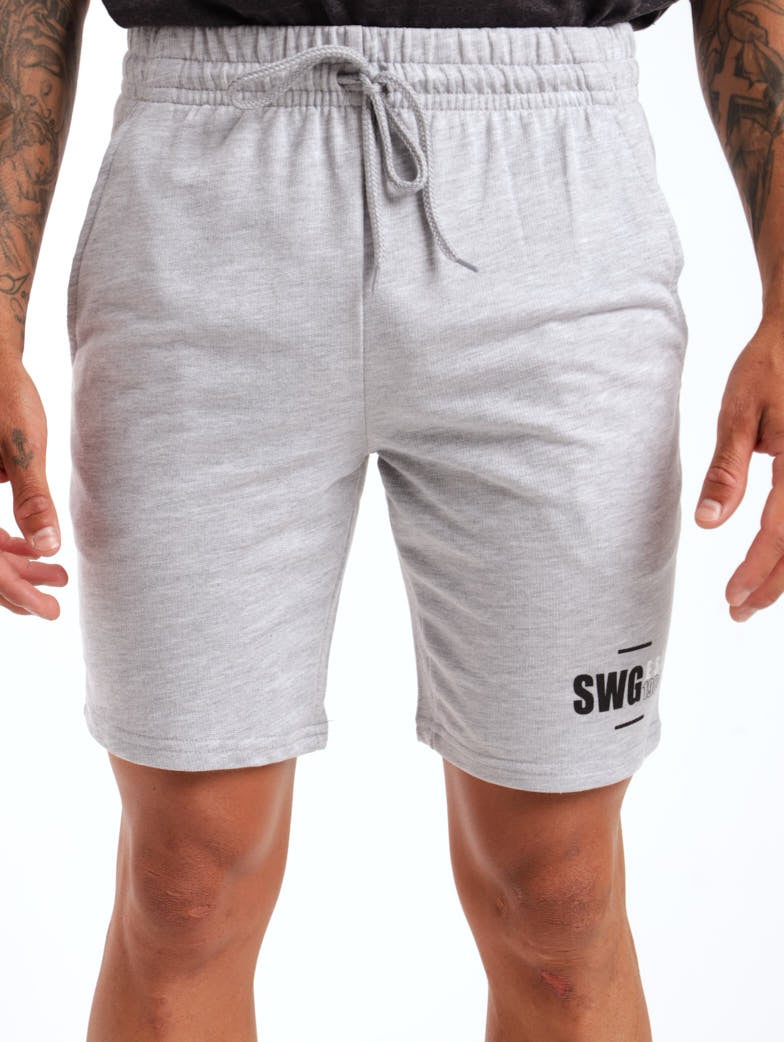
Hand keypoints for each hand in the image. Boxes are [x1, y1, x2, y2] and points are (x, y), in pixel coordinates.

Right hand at [0, 355, 67, 618]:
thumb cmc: (4, 394)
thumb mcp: (21, 448)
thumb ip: (33, 498)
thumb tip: (50, 546)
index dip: (15, 592)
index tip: (47, 610)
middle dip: (16, 588)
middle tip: (55, 605)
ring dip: (16, 567)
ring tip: (58, 578)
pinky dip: (9, 544)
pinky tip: (38, 550)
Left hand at [695, 313, 783, 620]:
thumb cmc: (769, 366)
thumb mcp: (738, 414)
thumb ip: (726, 471)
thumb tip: (708, 524)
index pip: (779, 534)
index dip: (756, 573)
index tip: (731, 599)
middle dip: (774, 585)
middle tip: (739, 613)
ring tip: (757, 597)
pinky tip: (778, 561)